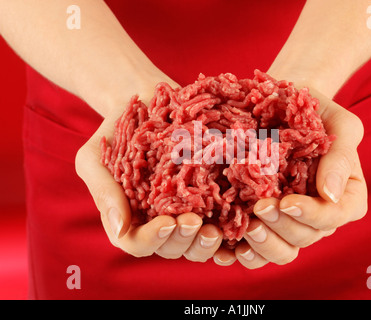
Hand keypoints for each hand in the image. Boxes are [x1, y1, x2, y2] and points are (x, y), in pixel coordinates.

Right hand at [75, 82, 223, 260]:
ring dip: (206, 242)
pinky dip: (228, 226)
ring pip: (196, 242)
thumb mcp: (94, 158)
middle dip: (184, 241)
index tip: (167, 223)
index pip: (137, 243)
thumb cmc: (116, 131)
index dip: (152, 240)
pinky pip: (220, 220)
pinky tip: (235, 218)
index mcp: (129, 217)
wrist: (145, 100)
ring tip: (215, 229)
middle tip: (195, 222)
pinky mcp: (207, 195)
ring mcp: (185, 209)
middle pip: (172, 248)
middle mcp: (158, 219)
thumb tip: (120, 229)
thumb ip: (103, 192)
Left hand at [214, 88, 367, 268]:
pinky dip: (243, 253)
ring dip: (264, 245)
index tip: (288, 202)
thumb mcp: (337, 122)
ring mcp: (288, 220)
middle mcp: (317, 214)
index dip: (313, 215)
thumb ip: (341, 155)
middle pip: (305, 236)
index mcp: (343, 196)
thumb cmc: (312, 112)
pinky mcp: (262, 222)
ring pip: (282, 251)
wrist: (278, 103)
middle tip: (260, 207)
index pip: (334, 216)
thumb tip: (330, 194)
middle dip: (283, 226)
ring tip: (247, 228)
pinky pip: (256, 250)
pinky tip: (227, 248)